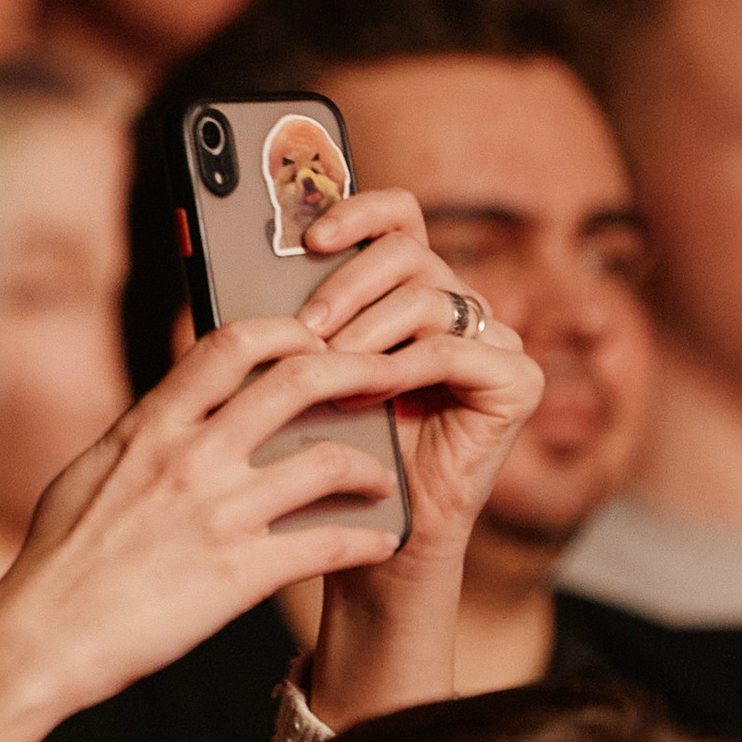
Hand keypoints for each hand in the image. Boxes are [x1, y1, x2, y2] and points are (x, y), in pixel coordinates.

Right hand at [0, 308, 481, 741]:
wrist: (41, 636)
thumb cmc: (56, 559)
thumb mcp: (90, 472)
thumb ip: (139, 436)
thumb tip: (167, 411)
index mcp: (150, 426)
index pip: (232, 344)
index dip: (288, 331)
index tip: (316, 340)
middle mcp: (190, 458)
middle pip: (298, 381)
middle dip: (359, 369)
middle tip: (387, 378)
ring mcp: (218, 515)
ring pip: (329, 461)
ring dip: (372, 466)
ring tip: (382, 478)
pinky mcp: (239, 575)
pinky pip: (327, 545)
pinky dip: (365, 541)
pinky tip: (380, 542)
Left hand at [287, 188, 542, 725]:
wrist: (348, 532)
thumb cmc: (309, 448)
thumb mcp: (287, 368)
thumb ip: (278, 314)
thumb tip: (224, 259)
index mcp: (402, 288)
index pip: (395, 216)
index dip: (356, 210)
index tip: (306, 233)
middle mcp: (453, 304)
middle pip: (409, 249)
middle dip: (350, 283)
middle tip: (310, 326)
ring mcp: (492, 338)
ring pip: (428, 297)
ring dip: (369, 331)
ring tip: (332, 368)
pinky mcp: (516, 379)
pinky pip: (454, 349)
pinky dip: (405, 368)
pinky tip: (372, 391)